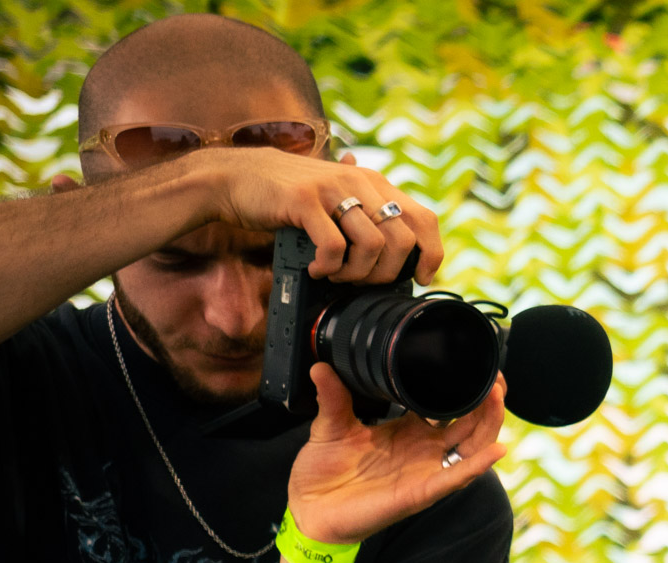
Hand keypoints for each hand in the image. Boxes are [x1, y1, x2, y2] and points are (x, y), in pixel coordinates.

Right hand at [187, 148, 442, 285]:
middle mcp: (360, 181)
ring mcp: (333, 189)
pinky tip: (315, 268)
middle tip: (361, 281)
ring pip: (373, 246)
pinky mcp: (305, 200)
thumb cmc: (291, 196)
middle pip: (402, 241)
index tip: (420, 278)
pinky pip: (334, 247)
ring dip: (356, 273)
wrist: (236, 177)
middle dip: (386, 274)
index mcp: (375, 182)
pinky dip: (328, 267)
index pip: (425, 219)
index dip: (430, 254)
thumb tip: (405, 251)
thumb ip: (368, 214)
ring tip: (335, 275)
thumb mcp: (338, 197)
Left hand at [286, 363, 506, 544]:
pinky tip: (495, 450)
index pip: (448, 406)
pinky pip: (456, 478)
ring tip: (496, 397)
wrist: (309, 510)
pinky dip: (478, 465)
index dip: (465, 388)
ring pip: (472, 447)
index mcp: (409, 430)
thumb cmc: (325, 473)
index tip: (473, 363)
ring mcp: (426, 470)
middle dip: (487, 401)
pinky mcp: (422, 492)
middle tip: (494, 377)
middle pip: (471, 424)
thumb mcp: (330, 426)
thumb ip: (333, 396)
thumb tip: (321, 366)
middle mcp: (424, 450)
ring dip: (489, 423)